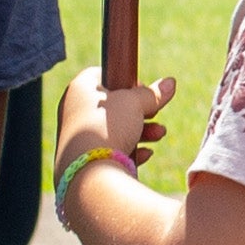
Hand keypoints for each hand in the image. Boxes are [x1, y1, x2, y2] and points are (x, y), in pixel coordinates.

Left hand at [56, 72, 176, 186]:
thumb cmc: (107, 127)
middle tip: (154, 112)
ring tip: (159, 134)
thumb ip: (153, 93)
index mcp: (80, 89)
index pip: (101, 74)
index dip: (124, 79)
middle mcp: (74, 109)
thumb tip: (170, 83)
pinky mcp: (82, 156)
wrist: (89, 169)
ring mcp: (77, 134)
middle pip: (111, 105)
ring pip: (113, 128)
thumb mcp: (135, 103)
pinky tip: (145, 153)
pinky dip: (129, 148)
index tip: (142, 89)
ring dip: (141, 130)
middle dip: (139, 110)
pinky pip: (109, 148)